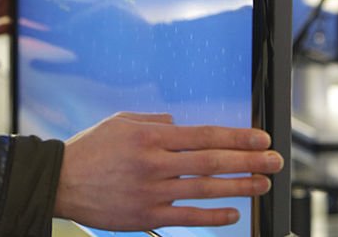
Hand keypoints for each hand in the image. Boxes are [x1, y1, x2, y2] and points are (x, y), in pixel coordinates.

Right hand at [55, 112, 282, 230]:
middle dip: (248, 160)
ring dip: (240, 186)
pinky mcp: (148, 217)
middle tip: (275, 160)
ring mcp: (153, 192)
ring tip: (263, 183)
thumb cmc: (89, 149)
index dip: (235, 137)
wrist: (61, 181)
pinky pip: (188, 217)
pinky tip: (233, 213)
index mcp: (150, 135)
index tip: (260, 138)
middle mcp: (156, 162)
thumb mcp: (119, 122)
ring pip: (206, 189)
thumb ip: (152, 120)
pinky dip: (214, 216)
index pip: (203, 135)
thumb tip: (178, 124)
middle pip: (212, 161)